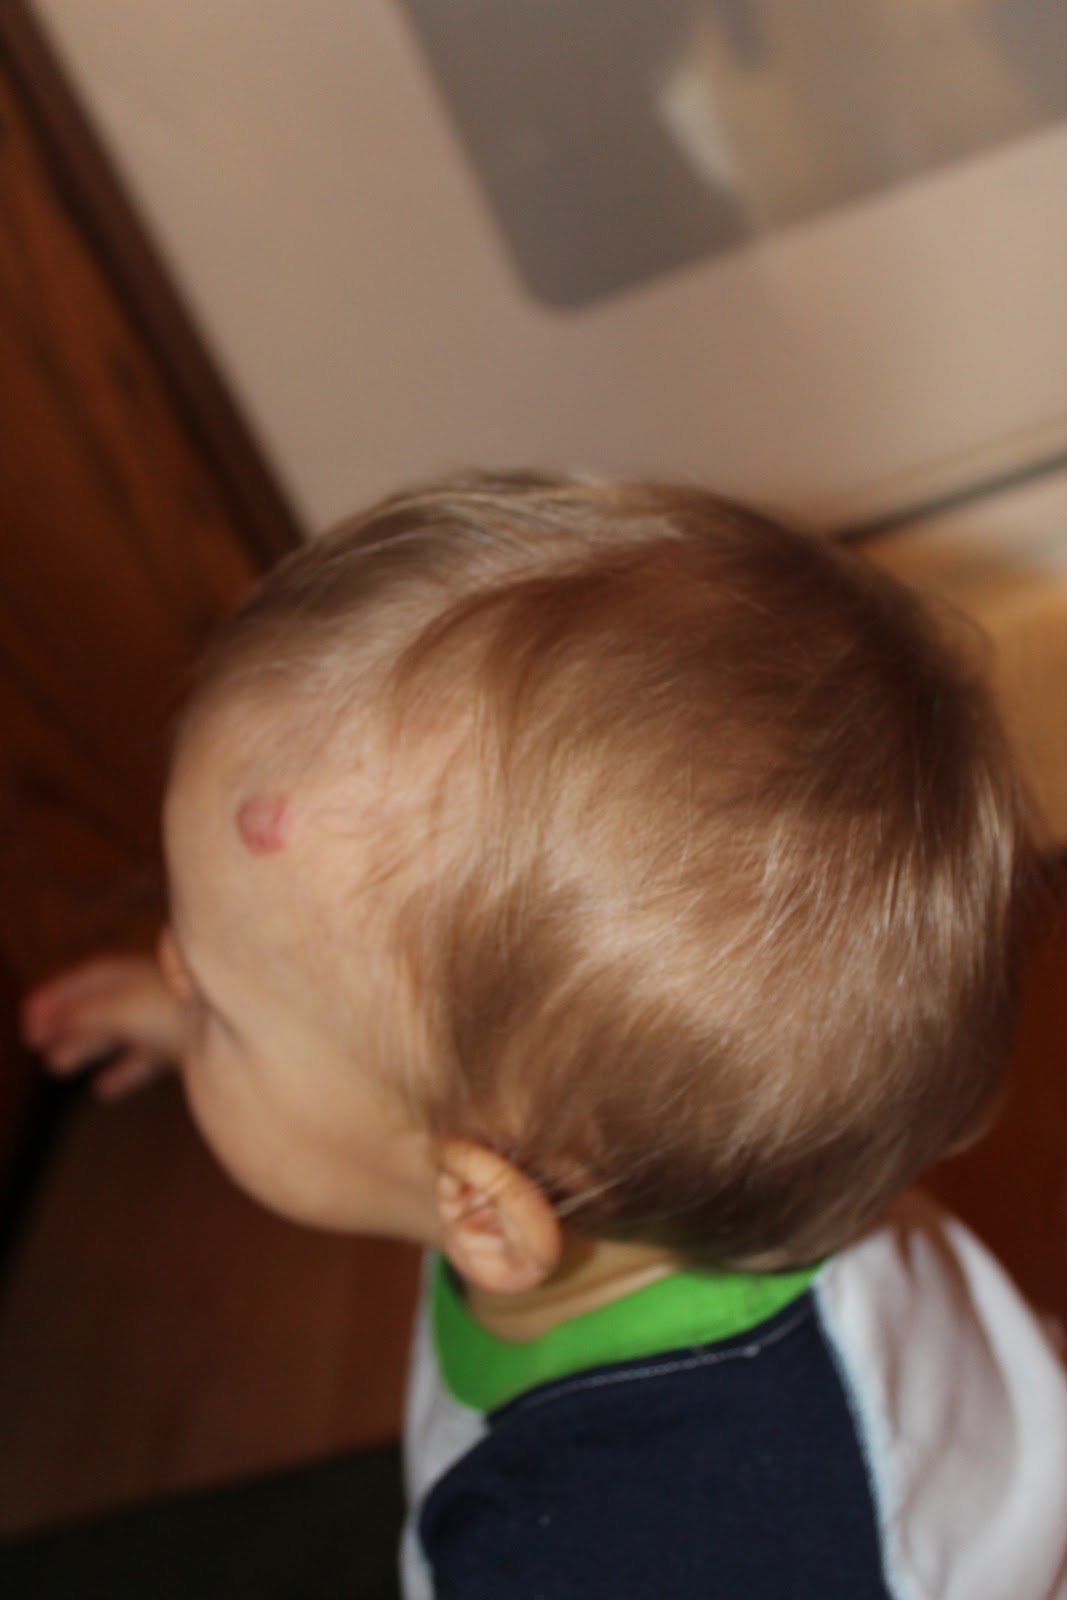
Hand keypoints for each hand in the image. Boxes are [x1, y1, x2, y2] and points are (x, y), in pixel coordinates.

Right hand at [20, 951, 188, 1099]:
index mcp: (137, 975)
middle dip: (66, 1023)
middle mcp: (156, 993)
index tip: (29, 1017)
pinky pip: (148, 1059)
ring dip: (85, 1047)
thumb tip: (50, 1019)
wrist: (243, 1034)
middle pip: (102, 1006)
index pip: (89, 980)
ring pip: (121, 1033)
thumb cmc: (181, 1012)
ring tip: (55, 1066)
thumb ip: (83, 1013)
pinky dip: (121, 1072)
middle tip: (34, 1043)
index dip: (56, 997)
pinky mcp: (191, 1048)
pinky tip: (102, 1090)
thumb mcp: (120, 1009)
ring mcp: (174, 1019)